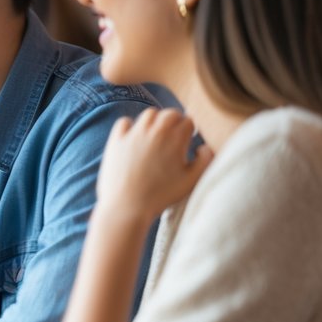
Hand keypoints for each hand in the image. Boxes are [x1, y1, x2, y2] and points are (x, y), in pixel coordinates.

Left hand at [95, 108, 212, 224]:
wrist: (127, 207)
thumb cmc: (162, 195)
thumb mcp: (192, 180)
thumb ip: (206, 160)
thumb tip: (204, 146)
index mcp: (175, 138)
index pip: (188, 121)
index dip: (189, 132)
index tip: (186, 142)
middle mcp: (154, 130)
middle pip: (169, 114)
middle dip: (175, 123)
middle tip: (174, 138)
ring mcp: (133, 134)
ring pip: (148, 115)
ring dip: (155, 122)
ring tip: (156, 137)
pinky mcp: (116, 140)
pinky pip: (124, 122)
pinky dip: (131, 127)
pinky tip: (135, 139)